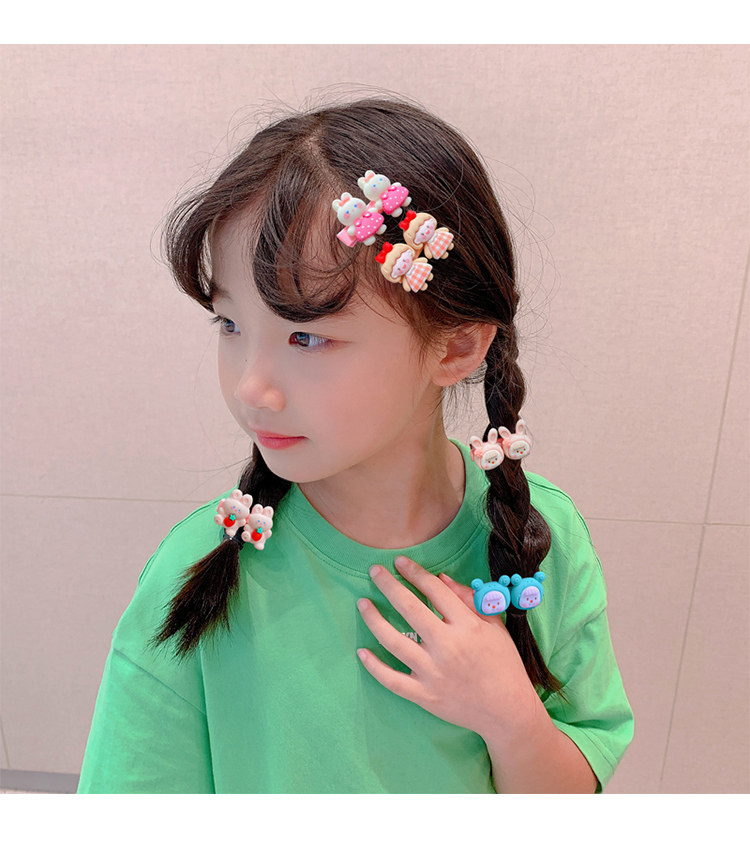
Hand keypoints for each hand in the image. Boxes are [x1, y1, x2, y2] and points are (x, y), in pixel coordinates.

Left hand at [357, 555, 540, 738]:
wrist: (508, 712)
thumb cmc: (504, 664)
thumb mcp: (495, 626)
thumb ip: (469, 599)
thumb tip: (441, 577)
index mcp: (467, 626)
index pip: (435, 590)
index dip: (415, 572)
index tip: (400, 562)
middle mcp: (447, 647)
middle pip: (409, 608)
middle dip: (388, 585)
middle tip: (374, 571)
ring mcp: (433, 673)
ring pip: (394, 641)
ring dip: (374, 619)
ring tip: (362, 603)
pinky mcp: (424, 696)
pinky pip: (391, 680)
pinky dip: (374, 666)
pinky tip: (362, 651)